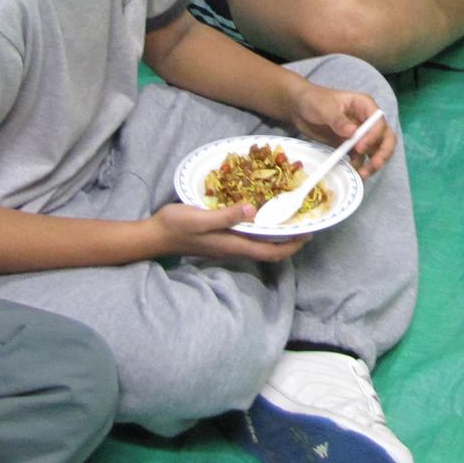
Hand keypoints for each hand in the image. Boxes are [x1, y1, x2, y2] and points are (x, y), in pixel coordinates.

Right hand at [148, 202, 310, 262]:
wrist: (155, 235)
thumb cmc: (176, 226)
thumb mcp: (200, 218)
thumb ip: (226, 216)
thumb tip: (253, 210)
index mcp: (233, 245)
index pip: (270, 252)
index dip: (291, 246)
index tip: (308, 234)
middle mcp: (233, 248)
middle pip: (268, 251)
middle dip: (289, 242)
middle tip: (304, 225)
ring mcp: (227, 244)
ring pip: (259, 245)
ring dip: (276, 237)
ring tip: (288, 220)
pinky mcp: (220, 239)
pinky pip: (248, 238)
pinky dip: (261, 231)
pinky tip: (261, 216)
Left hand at [288, 87, 395, 177]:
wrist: (299, 108)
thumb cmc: (313, 100)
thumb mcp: (324, 108)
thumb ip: (338, 120)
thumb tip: (353, 133)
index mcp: (365, 106)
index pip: (378, 122)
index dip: (373, 136)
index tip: (360, 147)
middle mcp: (367, 121)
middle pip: (385, 138)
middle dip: (382, 153)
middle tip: (374, 165)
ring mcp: (360, 134)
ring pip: (376, 150)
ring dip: (373, 163)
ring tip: (362, 174)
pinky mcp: (350, 146)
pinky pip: (360, 158)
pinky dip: (360, 166)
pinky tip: (353, 173)